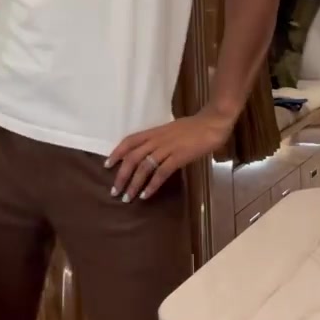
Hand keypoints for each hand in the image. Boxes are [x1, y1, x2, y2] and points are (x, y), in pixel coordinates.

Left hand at [105, 108, 234, 202]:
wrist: (212, 122)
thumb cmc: (194, 127)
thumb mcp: (171, 130)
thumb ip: (160, 139)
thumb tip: (151, 151)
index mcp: (154, 132)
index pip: (129, 141)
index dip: (117, 153)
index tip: (107, 165)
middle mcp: (157, 139)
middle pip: (132, 157)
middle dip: (121, 175)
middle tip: (115, 191)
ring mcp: (167, 148)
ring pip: (144, 166)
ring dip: (134, 183)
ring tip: (128, 197)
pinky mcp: (179, 156)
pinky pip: (161, 172)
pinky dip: (152, 185)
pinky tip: (146, 195)